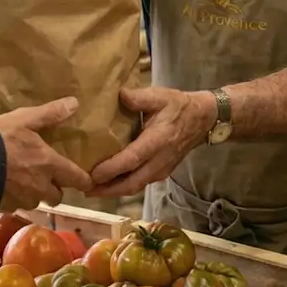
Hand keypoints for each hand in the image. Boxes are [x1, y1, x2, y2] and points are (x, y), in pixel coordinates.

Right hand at [0, 97, 91, 210]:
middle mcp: (40, 186)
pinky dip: (15, 198)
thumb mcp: (24, 119)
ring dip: (34, 195)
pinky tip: (6, 188)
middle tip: (48, 179)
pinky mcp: (5, 206)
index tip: (85, 180)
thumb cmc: (0, 138)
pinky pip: (16, 205)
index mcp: (50, 165)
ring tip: (24, 183)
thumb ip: (50, 114)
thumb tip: (74, 103)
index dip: (83, 181)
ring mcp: (23, 199)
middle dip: (55, 190)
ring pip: (36, 202)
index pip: (76, 179)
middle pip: (57, 197)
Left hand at [88, 87, 216, 197]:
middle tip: (84, 189)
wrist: (202, 120)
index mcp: (158, 141)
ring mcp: (161, 170)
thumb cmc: (178, 106)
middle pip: (131, 182)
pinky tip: (108, 183)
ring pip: (135, 187)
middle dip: (107, 190)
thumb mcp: (160, 96)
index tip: (92, 174)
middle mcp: (159, 160)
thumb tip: (119, 95)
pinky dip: (122, 187)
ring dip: (113, 191)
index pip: (132, 159)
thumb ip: (139, 97)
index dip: (112, 169)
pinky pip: (139, 184)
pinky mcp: (161, 173)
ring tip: (91, 190)